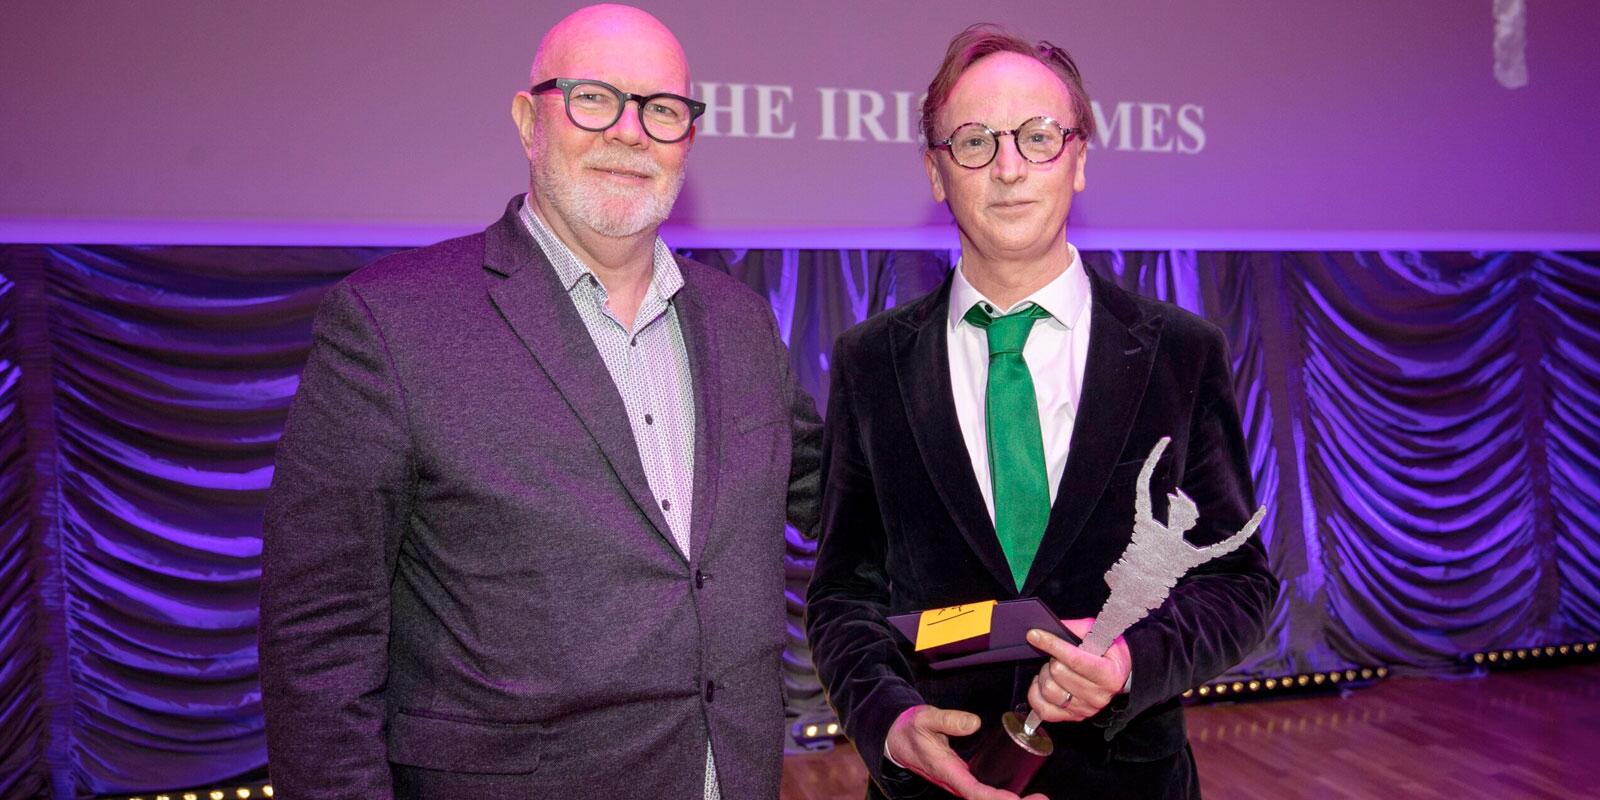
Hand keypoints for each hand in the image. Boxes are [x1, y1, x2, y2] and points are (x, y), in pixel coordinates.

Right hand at [884, 705, 1046, 799]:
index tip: (1018, 798)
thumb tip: (974, 723)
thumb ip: (948, 720)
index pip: (976, 792)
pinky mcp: (966, 779)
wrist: (896, 739)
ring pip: (988, 799)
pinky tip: (1022, 792)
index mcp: (947, 773)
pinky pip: (987, 793)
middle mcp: (957, 783)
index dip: (997, 798)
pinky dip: (1005, 795)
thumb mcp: (924, 718)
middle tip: (1042, 799)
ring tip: (1039, 798)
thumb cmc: (910, 729)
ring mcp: (962, 783)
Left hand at [1025, 618, 1131, 723]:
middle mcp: (1098, 695)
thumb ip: (1075, 629)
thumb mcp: (1098, 634)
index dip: (1052, 645)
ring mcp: (1085, 708)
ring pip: (1048, 690)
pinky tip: (1043, 684)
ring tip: (1053, 670)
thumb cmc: (1108, 654)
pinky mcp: (1073, 717)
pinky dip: (1036, 695)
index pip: (1075, 659)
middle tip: (1057, 655)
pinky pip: (1043, 710)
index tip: (1035, 635)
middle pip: (1058, 673)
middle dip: (1052, 658)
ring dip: (1045, 676)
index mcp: (1109, 674)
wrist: (1120, 676)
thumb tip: (1049, 628)